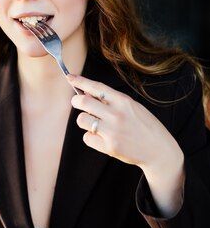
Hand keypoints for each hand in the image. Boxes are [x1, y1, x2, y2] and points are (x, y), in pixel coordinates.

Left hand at [68, 74, 184, 215]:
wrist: (159, 150)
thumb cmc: (144, 126)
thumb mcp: (132, 107)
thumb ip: (111, 100)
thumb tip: (86, 94)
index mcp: (123, 101)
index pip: (96, 87)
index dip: (80, 81)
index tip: (70, 77)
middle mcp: (116, 114)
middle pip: (82, 102)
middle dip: (76, 101)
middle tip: (79, 103)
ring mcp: (112, 131)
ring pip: (81, 119)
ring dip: (84, 120)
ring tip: (95, 123)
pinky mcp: (109, 147)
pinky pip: (87, 138)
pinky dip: (91, 138)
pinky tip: (102, 138)